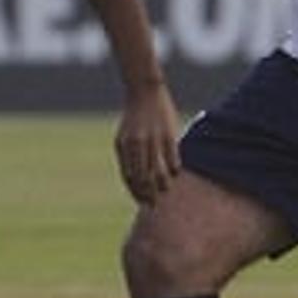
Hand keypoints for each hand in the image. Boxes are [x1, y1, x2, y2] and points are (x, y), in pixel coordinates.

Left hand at [114, 82, 181, 205]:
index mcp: (124, 147)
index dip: (136, 193)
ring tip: (165, 190)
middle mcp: (138, 145)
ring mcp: (154, 141)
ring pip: (160, 173)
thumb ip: (127, 159)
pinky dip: (174, 171)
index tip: (142, 202)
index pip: (129, 178)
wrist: (144, 93)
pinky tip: (174, 174)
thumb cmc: (133, 120)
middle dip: (149, 195)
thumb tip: (133, 182)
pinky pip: (173, 161)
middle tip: (154, 204)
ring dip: (163, 186)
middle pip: (144, 179)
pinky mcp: (169, 136)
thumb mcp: (123, 139)